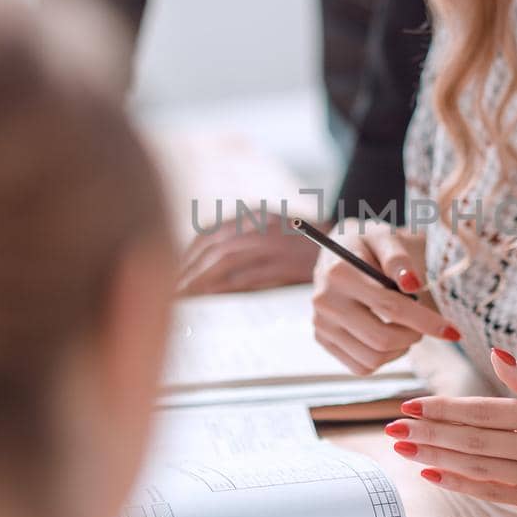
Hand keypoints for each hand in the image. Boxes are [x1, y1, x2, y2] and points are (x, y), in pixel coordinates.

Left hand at [177, 215, 318, 294]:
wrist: (345, 244)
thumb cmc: (304, 246)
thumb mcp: (271, 232)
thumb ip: (243, 242)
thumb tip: (205, 266)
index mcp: (252, 216)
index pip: (207, 235)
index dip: (186, 257)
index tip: (173, 275)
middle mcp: (260, 224)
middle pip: (212, 248)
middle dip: (188, 271)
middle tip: (171, 293)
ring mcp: (273, 242)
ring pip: (225, 260)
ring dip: (201, 281)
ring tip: (185, 300)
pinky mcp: (285, 262)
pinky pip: (249, 275)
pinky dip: (227, 288)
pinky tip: (213, 300)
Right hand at [311, 219, 460, 375]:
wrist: (341, 250)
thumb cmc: (371, 244)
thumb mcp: (386, 238)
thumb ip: (398, 258)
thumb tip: (411, 284)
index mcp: (339, 272)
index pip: (389, 306)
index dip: (425, 321)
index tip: (453, 332)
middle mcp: (324, 301)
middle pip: (381, 338)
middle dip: (414, 335)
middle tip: (425, 324)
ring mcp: (321, 324)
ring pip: (372, 358)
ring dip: (401, 348)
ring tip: (407, 326)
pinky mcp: (323, 340)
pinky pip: (361, 367)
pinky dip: (384, 358)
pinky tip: (389, 336)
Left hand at [384, 348, 516, 511]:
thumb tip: (496, 354)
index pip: (482, 411)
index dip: (442, 409)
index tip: (410, 405)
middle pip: (471, 441)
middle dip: (427, 434)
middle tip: (391, 428)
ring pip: (476, 468)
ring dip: (434, 458)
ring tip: (403, 449)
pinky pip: (491, 492)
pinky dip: (459, 483)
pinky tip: (433, 473)